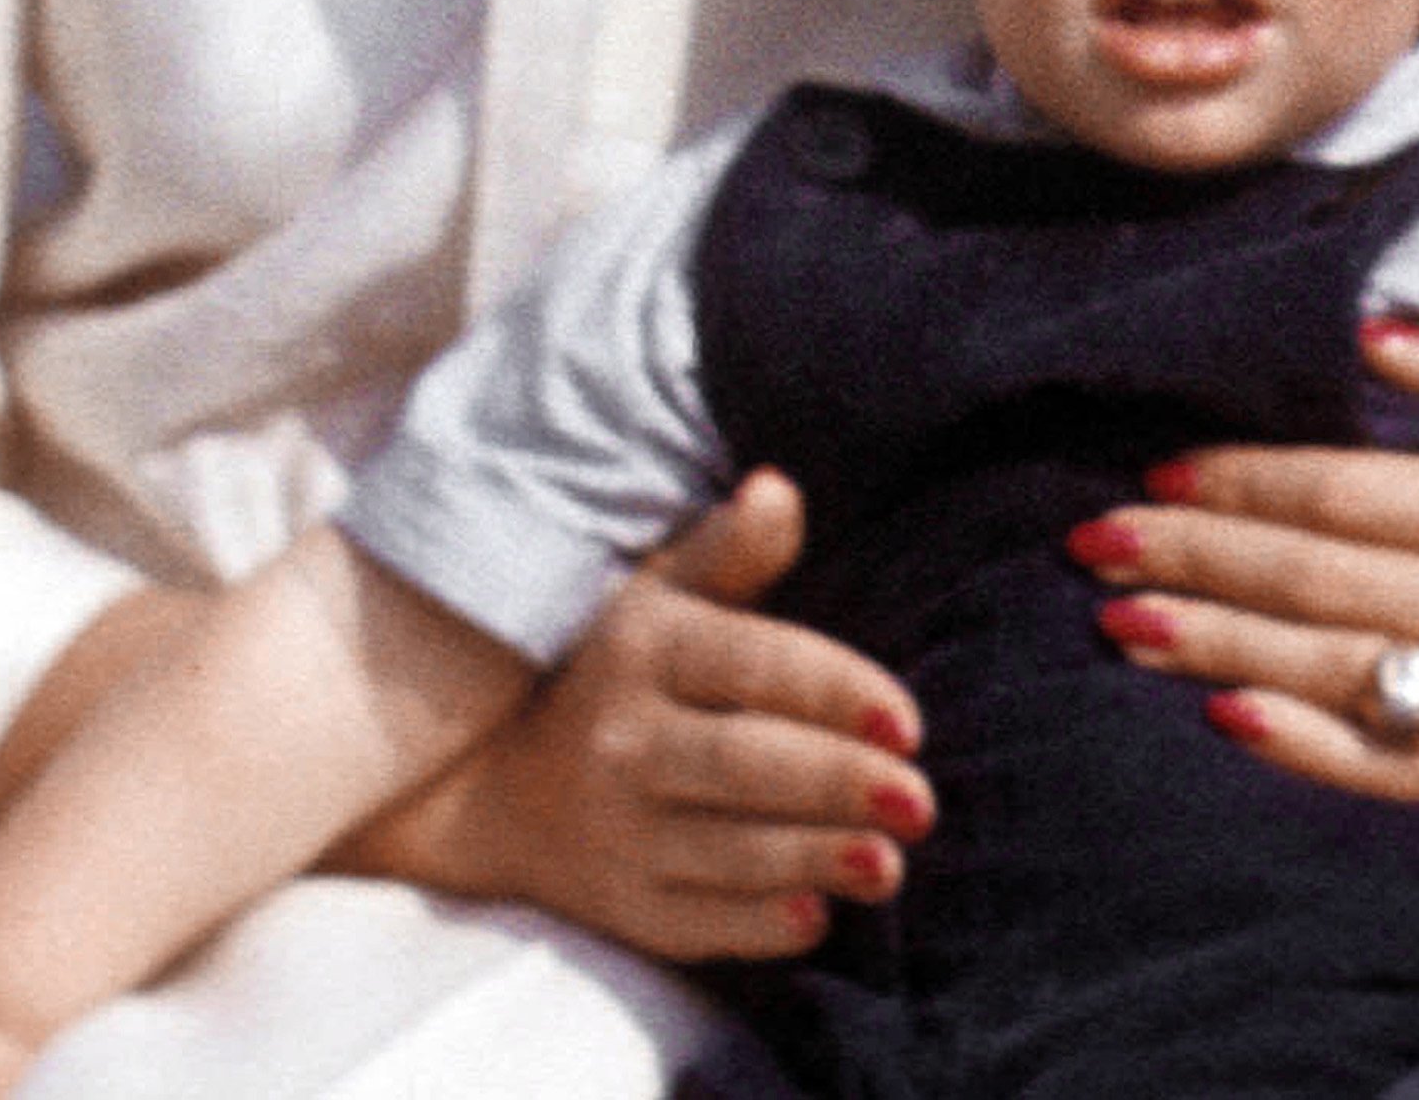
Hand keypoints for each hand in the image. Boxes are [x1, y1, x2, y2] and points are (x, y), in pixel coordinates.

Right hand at [342, 474, 931, 960]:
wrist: (496, 780)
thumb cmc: (623, 668)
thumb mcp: (663, 592)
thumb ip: (733, 549)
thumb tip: (778, 491)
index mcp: (647, 650)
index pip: (753, 667)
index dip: (836, 694)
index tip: (910, 725)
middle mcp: (623, 741)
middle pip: (745, 766)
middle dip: (839, 787)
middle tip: (922, 804)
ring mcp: (615, 830)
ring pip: (726, 851)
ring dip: (814, 860)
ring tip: (891, 864)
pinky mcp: (618, 905)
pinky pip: (694, 923)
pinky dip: (755, 926)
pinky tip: (815, 918)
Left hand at [1090, 329, 1418, 811]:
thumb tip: (1368, 330)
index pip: (1346, 493)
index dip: (1242, 483)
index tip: (1156, 471)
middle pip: (1320, 582)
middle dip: (1194, 562)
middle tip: (1091, 545)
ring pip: (1340, 673)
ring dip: (1217, 650)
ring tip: (1121, 627)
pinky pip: (1400, 771)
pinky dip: (1307, 747)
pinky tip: (1225, 720)